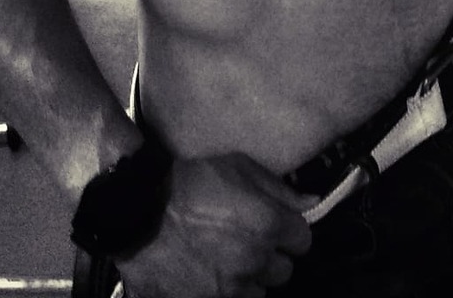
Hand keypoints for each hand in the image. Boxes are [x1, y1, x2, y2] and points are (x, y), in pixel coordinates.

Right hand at [118, 151, 315, 297]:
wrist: (140, 210)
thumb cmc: (193, 181)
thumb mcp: (238, 167)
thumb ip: (279, 188)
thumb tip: (312, 201)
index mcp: (268, 226)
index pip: (303, 240)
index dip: (290, 230)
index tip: (276, 223)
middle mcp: (255, 263)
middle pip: (283, 270)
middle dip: (270, 255)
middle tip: (248, 240)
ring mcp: (230, 290)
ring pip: (257, 292)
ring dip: (249, 277)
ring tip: (226, 258)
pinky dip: (225, 291)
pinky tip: (210, 273)